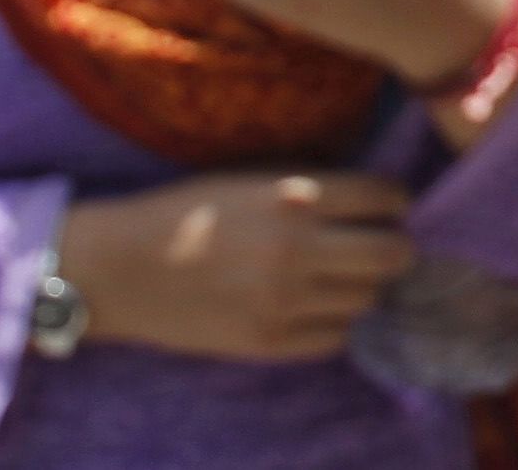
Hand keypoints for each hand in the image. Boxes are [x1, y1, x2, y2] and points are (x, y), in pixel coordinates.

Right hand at [55, 171, 414, 361]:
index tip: (389, 206)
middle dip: (395, 247)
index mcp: (295, 196)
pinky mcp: (269, 341)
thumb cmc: (186, 210)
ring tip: (340, 277)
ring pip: (368, 298)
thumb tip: (372, 197)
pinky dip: (334, 322)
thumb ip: (311, 187)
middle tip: (380, 245)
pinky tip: (314, 306)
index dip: (394, 200)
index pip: (384, 197)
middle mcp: (297, 248)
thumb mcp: (251, 177)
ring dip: (362, 286)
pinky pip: (336, 337)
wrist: (121, 267)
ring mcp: (284, 300)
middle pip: (393, 254)